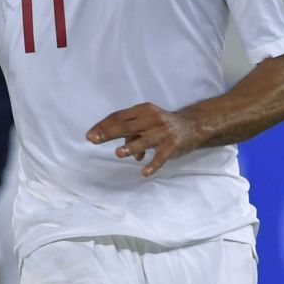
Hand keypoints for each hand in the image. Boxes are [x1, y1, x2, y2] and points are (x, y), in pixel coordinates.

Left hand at [87, 103, 203, 176]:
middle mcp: (152, 119)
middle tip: (94, 140)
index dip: (103, 125)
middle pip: (126, 126)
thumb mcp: (147, 122)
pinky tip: (144, 172)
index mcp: (143, 110)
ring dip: (131, 147)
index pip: (119, 116)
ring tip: (119, 153)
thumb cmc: (162, 124)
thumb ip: (132, 133)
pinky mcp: (172, 146)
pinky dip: (153, 165)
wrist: (192, 126)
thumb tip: (124, 151)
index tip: (90, 134)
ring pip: (144, 140)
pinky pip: (160, 157)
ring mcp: (163, 133)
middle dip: (109, 133)